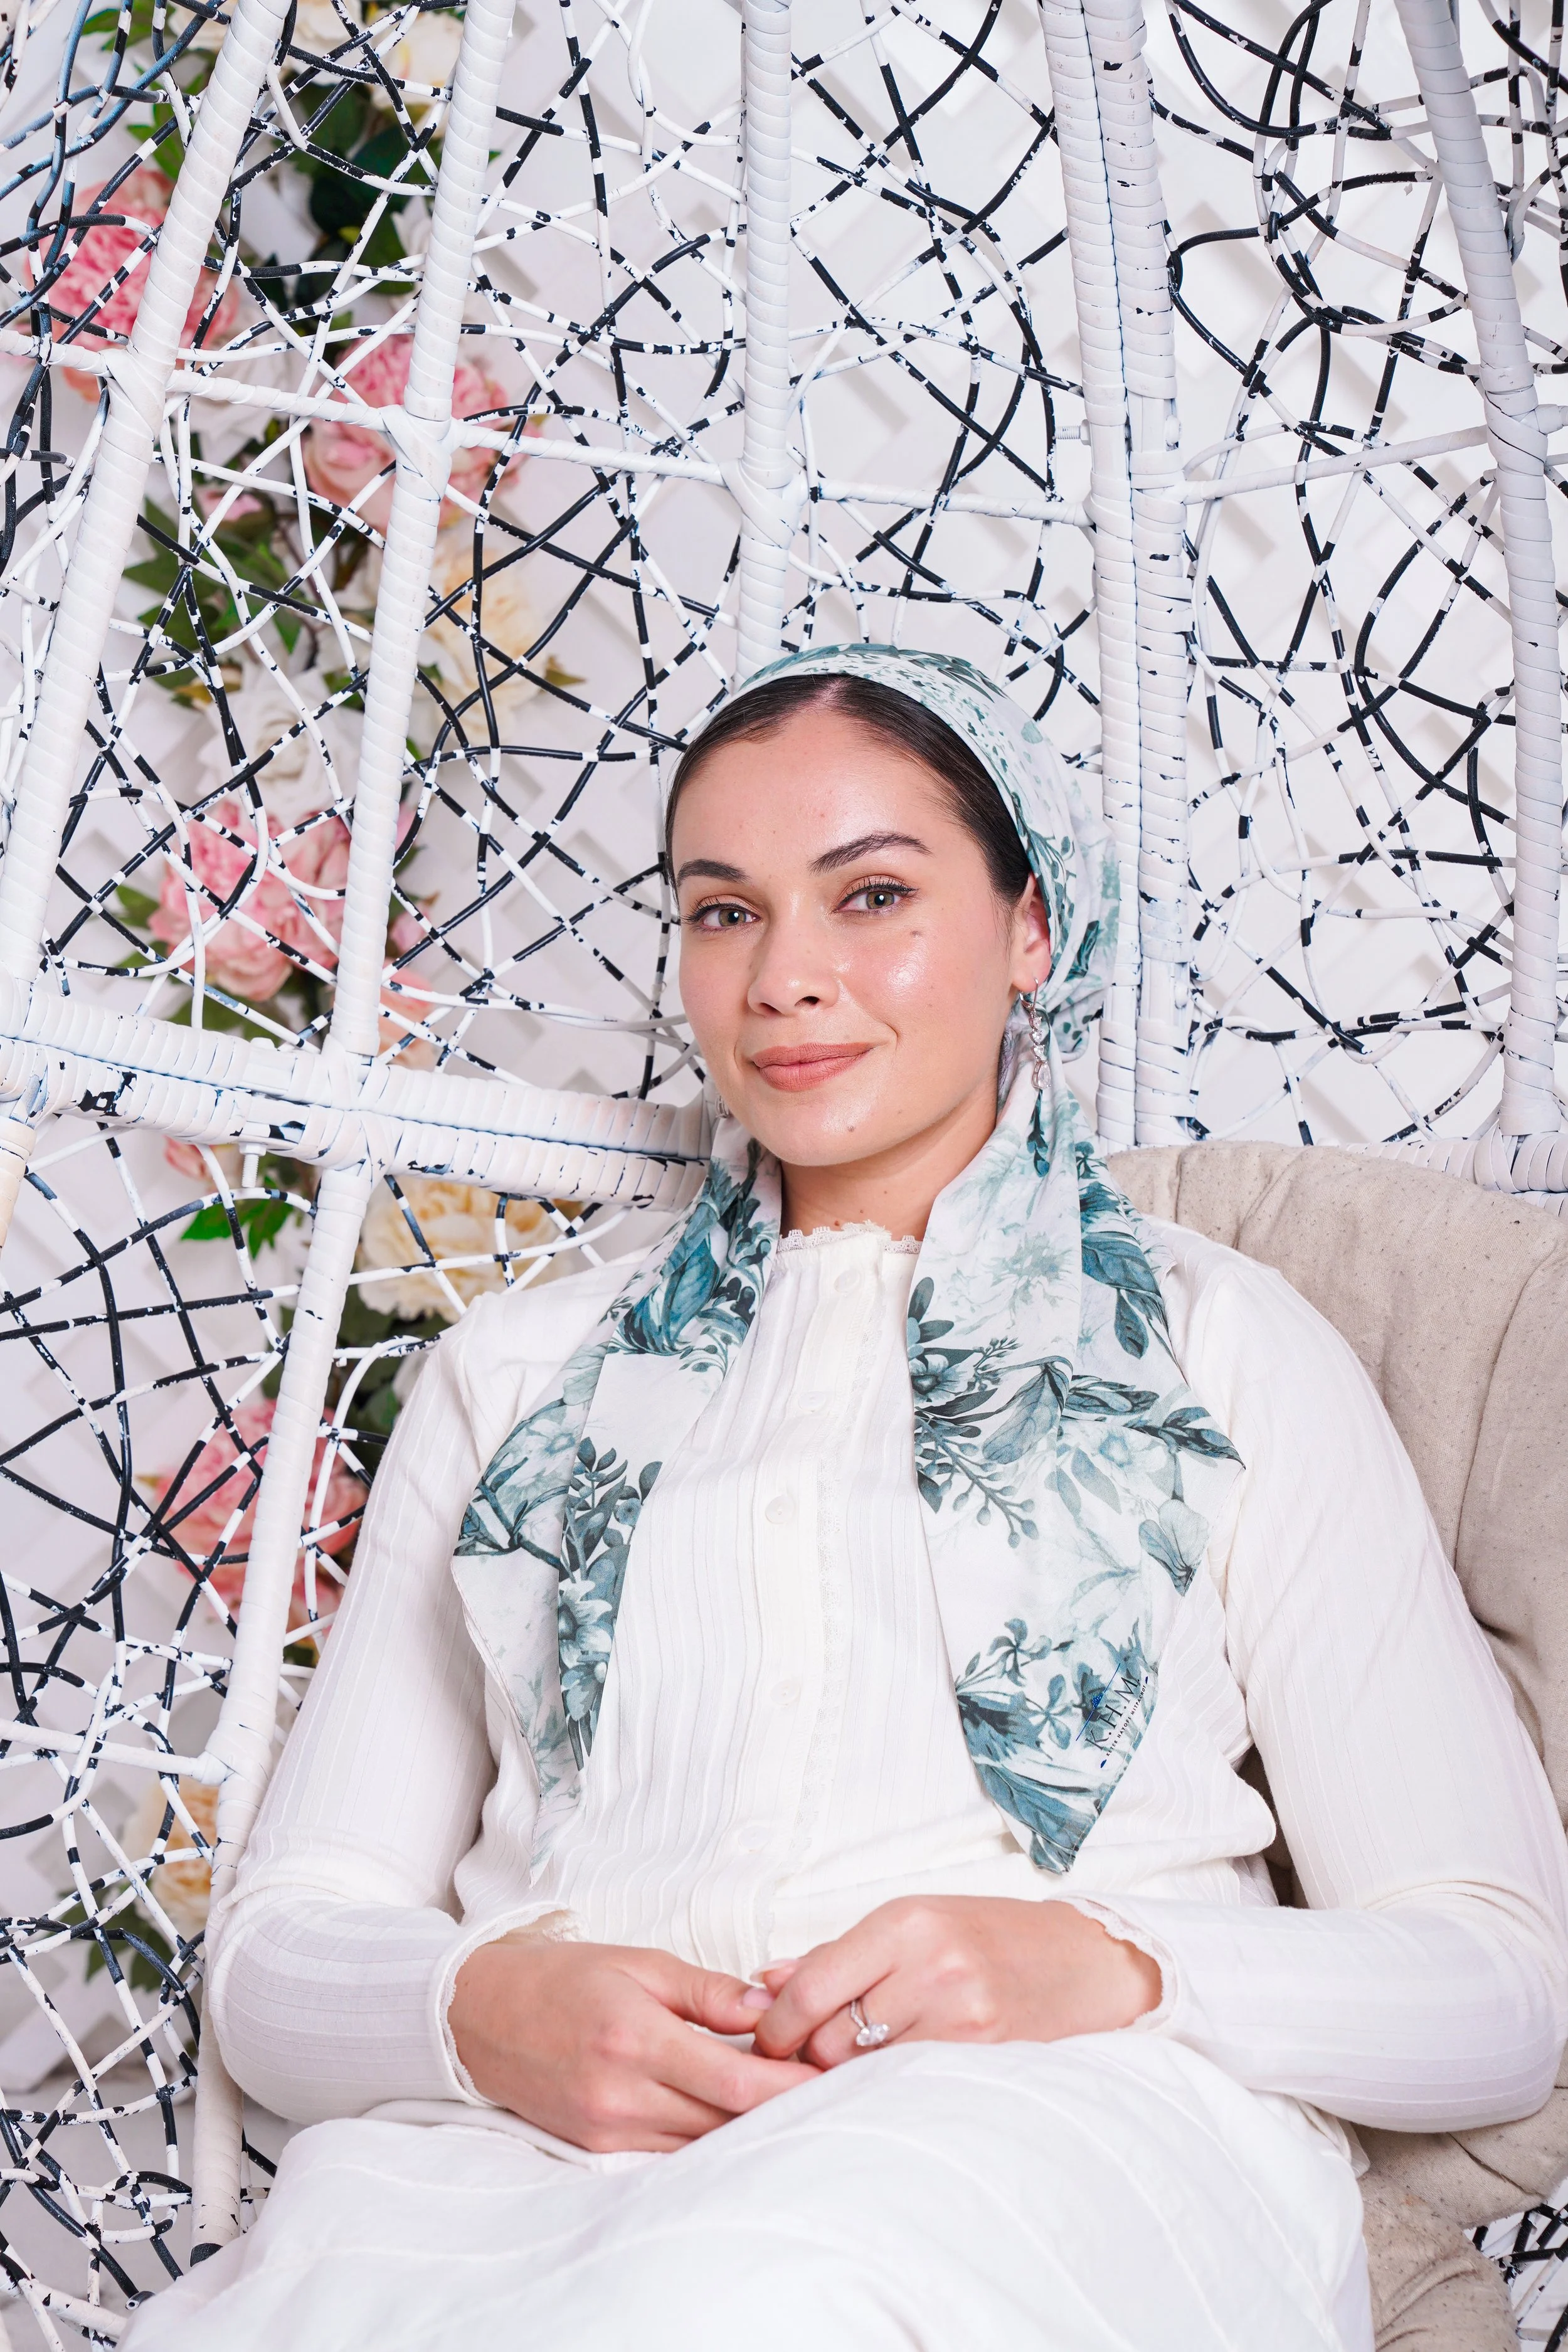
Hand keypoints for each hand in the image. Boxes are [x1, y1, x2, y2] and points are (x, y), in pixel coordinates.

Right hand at [448, 1934, 819, 2152]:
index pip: (733, 2080)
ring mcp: (609, 2131)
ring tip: (786, 2096)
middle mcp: (622, 2095)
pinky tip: (730, 2113)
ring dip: (745, 2124)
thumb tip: (766, 2011)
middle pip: (725, 2120)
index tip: (827, 2072)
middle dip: (779, 2106)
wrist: (478, 2017)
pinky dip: (705, 2135)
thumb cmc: (562, 1978)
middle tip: (826, 2084)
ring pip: (701, 2144)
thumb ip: (706, 1992)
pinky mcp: (599, 2148)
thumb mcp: (637, 1963)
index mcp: (635, 2038)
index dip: (789, 2084)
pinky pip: (669, 2152)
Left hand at [744, 1896, 1162, 2069]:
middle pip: (831, 2038)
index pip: (813, 1987)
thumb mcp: (910, 1923)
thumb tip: (764, 1983)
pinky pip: (905, 2086)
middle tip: (804, 2058)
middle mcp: (931, 1966)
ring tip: (850, 2066)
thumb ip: (835, 1955)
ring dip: (844, 2076)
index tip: (766, 2038)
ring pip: (863, 2070)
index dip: (776, 2024)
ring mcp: (961, 2017)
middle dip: (807, 2055)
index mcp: (905, 1923)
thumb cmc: (987, 1936)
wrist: (1080, 1962)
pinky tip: (889, 2079)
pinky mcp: (983, 2058)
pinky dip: (885, 2088)